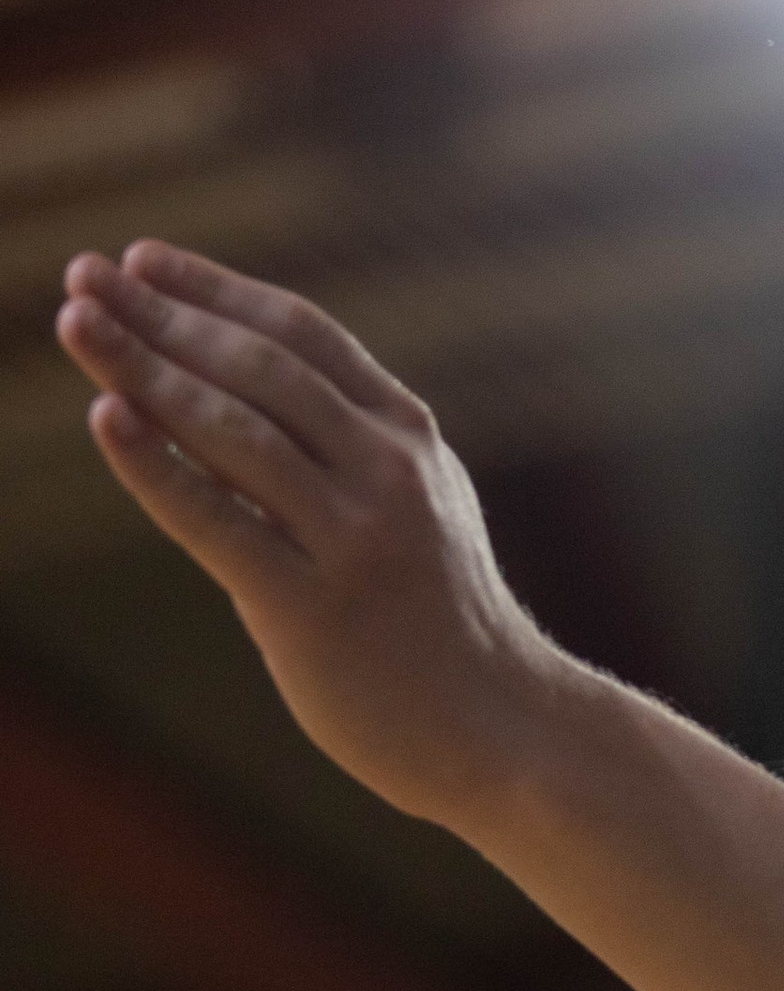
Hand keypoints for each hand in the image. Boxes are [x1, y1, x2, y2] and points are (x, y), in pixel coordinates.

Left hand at [56, 242, 559, 828]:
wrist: (502, 730)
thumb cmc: (440, 623)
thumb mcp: (414, 511)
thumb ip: (338, 456)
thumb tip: (222, 405)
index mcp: (409, 438)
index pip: (302, 335)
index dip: (216, 289)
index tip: (142, 260)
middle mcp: (387, 474)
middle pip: (258, 368)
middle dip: (163, 315)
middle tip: (82, 275)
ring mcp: (354, 540)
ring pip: (234, 431)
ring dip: (143, 367)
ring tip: (75, 323)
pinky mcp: (313, 610)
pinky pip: (220, 522)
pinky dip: (158, 466)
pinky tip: (106, 417)